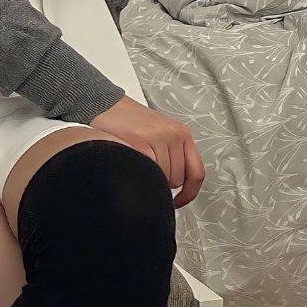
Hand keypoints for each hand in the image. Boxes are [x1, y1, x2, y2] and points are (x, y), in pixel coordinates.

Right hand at [90, 96, 205, 209]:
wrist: (109, 105)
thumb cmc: (134, 123)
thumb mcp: (163, 134)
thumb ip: (174, 156)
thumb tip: (177, 189)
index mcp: (182, 133)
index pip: (197, 173)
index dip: (189, 193)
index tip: (178, 201)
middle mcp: (173, 134)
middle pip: (177, 179)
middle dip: (162, 181)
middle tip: (148, 169)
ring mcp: (156, 137)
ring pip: (162, 177)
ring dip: (149, 176)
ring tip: (138, 161)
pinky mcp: (139, 141)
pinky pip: (146, 170)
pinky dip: (139, 171)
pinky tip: (132, 162)